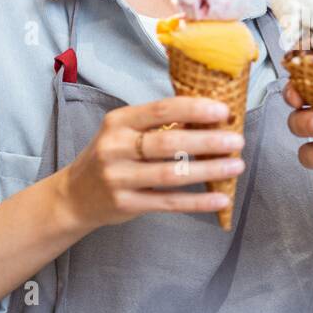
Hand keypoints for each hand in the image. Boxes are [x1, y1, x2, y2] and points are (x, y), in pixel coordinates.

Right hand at [56, 96, 243, 231]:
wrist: (74, 196)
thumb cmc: (111, 157)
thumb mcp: (125, 133)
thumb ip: (159, 125)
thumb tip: (209, 116)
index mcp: (119, 121)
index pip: (162, 109)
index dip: (195, 109)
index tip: (224, 110)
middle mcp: (115, 147)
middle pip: (169, 142)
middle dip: (208, 141)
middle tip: (237, 140)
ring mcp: (119, 178)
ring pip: (172, 174)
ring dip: (209, 170)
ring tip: (236, 166)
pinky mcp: (126, 204)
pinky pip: (169, 203)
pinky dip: (198, 201)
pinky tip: (221, 200)